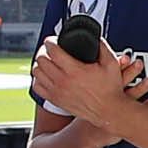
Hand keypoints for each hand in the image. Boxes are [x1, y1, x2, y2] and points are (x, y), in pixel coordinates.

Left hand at [29, 36, 144, 124]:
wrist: (109, 111)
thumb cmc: (111, 89)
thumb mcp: (111, 63)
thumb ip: (102, 46)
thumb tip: (94, 37)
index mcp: (75, 70)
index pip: (52, 50)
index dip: (50, 41)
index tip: (52, 40)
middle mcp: (63, 82)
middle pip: (41, 59)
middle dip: (43, 50)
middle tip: (49, 48)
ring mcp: (57, 92)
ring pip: (36, 72)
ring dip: (39, 64)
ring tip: (46, 60)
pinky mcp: (56, 100)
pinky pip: (37, 87)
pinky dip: (38, 79)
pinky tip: (45, 75)